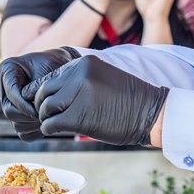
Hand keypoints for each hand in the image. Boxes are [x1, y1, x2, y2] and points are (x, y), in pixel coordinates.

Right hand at [0, 46, 80, 139]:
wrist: (62, 65)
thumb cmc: (55, 64)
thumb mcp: (47, 70)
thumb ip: (38, 88)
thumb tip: (33, 111)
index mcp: (7, 70)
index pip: (11, 94)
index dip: (24, 105)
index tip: (38, 111)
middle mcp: (5, 88)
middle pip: (9, 111)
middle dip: (28, 116)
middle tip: (45, 116)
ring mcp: (11, 104)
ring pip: (16, 124)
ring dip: (33, 125)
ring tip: (48, 120)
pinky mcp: (19, 116)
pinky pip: (23, 133)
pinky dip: (35, 132)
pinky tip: (47, 125)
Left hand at [34, 56, 168, 145]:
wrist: (150, 113)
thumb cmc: (128, 99)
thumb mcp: (102, 78)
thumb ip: (79, 80)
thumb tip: (53, 93)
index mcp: (84, 63)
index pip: (52, 76)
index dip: (47, 92)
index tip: (49, 103)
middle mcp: (79, 74)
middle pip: (45, 91)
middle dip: (43, 105)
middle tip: (48, 115)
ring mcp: (78, 94)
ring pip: (46, 107)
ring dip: (47, 118)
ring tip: (54, 123)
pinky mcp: (78, 116)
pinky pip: (51, 123)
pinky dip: (49, 129)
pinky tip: (56, 131)